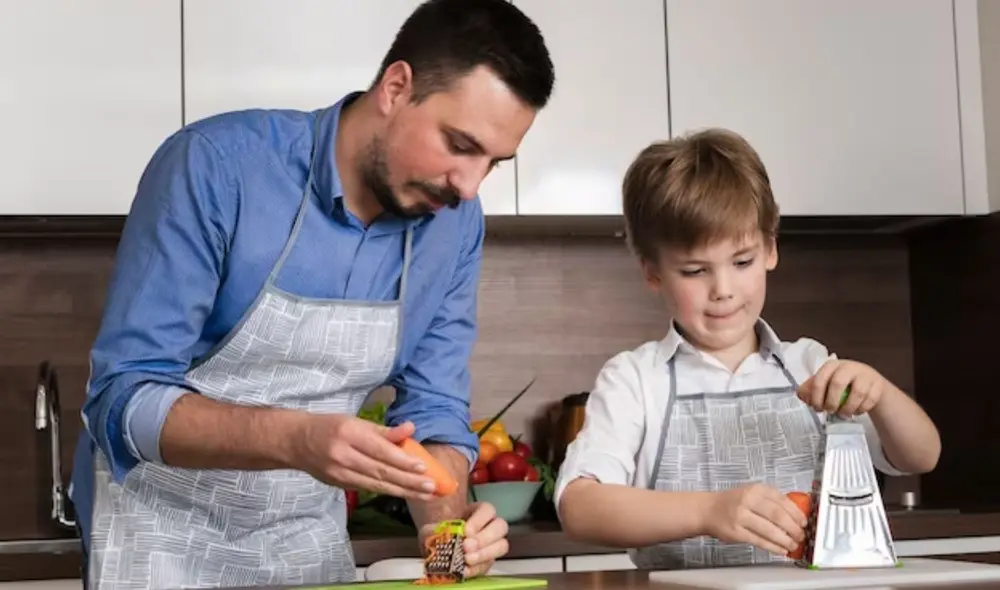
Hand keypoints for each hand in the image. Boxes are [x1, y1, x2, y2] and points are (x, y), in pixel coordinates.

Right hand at [291, 414, 436, 500]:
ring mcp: (339, 473)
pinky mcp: (339, 484)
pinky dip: (388, 491)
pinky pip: (368, 488)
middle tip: (432, 488)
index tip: (423, 468)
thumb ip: (384, 430)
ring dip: (403, 491)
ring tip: (426, 495)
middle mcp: (343, 455)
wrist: (296, 442)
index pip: (380, 451)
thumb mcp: (356, 421)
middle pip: (381, 471)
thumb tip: (410, 429)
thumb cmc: (331, 427)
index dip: (402, 461)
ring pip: (376, 485)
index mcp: (349, 434)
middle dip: (409, 481)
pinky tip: (405, 493)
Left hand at [419, 502, 509, 578]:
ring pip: (502, 545)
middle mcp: (490, 526)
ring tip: (467, 559)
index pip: (488, 510)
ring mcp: (492, 544)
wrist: (437, 553)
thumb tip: (439, 534)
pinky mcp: (488, 561)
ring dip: (485, 553)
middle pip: (501, 526)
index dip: (479, 520)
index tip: (465, 531)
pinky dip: (477, 568)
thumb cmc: (438, 535)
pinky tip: (465, 570)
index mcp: (478, 512)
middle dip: (484, 537)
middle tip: (467, 546)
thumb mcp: (431, 529)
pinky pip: (490, 564)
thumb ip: (433, 530)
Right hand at [703, 483, 806, 556]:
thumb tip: (796, 516)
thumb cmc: (733, 503)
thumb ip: (771, 501)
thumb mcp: (752, 493)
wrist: (708, 510)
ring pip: (769, 530)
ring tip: (793, 545)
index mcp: (755, 489)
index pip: (781, 500)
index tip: (804, 522)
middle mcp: (748, 500)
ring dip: (785, 540)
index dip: (796, 513)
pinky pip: (759, 541)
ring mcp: (741, 516)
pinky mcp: (736, 532)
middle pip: (777, 516)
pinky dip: (773, 547)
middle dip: (793, 528)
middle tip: (801, 536)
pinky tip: (781, 550)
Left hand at [798, 359, 886, 417]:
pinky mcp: (877, 385)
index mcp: (831, 366)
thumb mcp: (825, 383)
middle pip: (837, 384)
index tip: (817, 408)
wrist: (868, 381)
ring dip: (848, 408)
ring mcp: (865, 375)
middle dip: (831, 402)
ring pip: (857, 393)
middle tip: (830, 411)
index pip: (820, 379)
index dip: (816, 396)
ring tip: (843, 414)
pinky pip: (870, 400)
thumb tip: (801, 395)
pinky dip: (861, 409)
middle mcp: (848, 367)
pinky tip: (856, 412)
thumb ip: (810, 389)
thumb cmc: (841, 383)